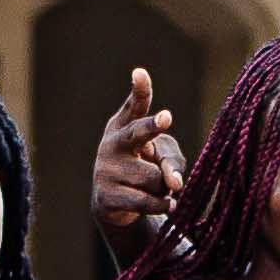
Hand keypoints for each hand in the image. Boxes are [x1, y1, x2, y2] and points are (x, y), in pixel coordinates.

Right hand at [89, 63, 182, 248]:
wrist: (113, 204)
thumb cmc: (143, 170)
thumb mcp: (162, 159)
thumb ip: (173, 163)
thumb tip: (174, 184)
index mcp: (124, 126)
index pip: (134, 105)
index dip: (139, 90)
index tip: (140, 73)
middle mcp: (112, 144)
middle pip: (137, 133)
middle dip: (152, 126)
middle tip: (166, 117)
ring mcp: (106, 170)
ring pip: (154, 177)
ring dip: (163, 187)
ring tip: (155, 189)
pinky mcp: (107, 197)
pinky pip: (147, 201)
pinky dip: (162, 205)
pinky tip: (169, 205)